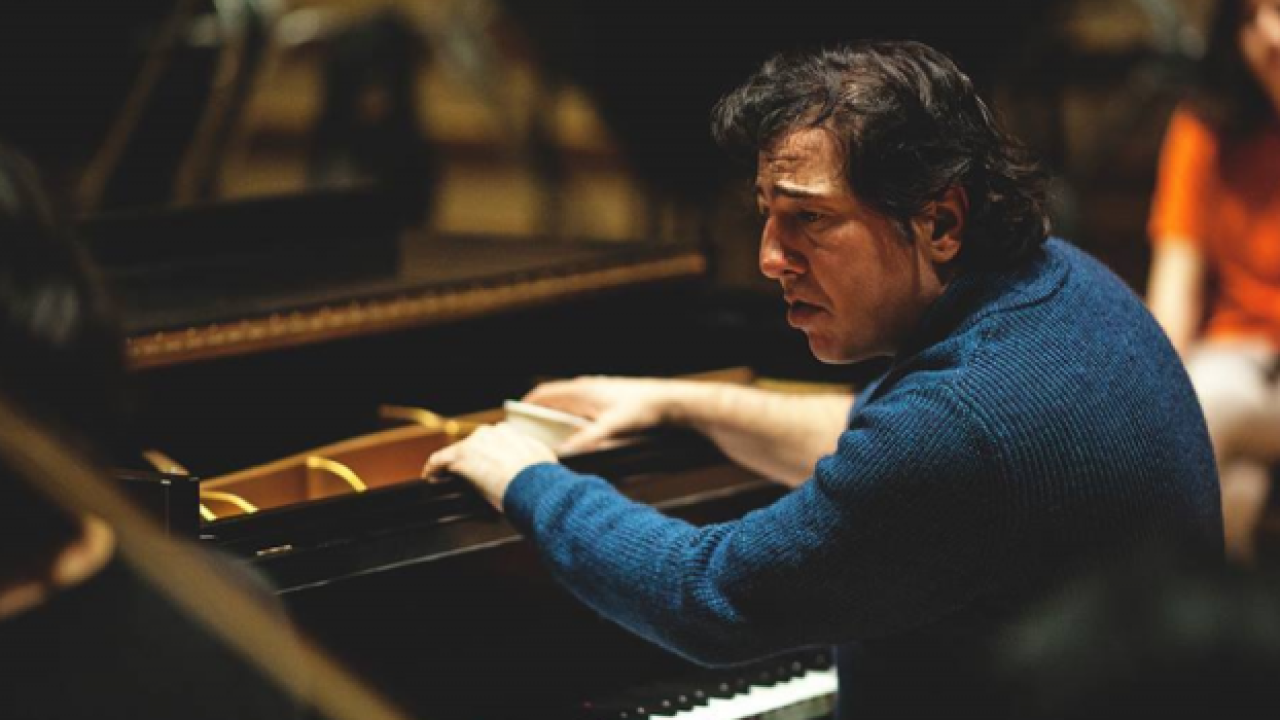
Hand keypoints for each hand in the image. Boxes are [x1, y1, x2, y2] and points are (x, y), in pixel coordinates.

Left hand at [421, 423, 557, 509]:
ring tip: (443, 479)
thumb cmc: (541, 479)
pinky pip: (438, 461)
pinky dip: (432, 469)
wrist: (534, 485)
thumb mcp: (542, 462)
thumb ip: (533, 459)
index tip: (485, 468)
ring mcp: (474, 443)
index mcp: (511, 433)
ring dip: (450, 465)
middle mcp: (491, 432)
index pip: (492, 442)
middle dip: (470, 460)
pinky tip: (430, 478)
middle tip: (468, 478)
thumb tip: (537, 468)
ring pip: (456, 453)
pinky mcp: (460, 456)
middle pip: (473, 446)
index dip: (486, 456)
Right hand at [523, 376, 681, 453]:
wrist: (669, 401)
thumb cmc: (641, 409)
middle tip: (528, 432)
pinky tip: (576, 434)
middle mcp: (587, 388)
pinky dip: (571, 419)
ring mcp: (597, 393)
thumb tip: (563, 451)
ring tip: (548, 436)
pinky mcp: (607, 400)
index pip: (544, 393)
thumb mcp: (612, 427)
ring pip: (567, 404)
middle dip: (539, 414)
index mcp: (582, 390)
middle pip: (554, 399)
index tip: (514, 418)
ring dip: (556, 417)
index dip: (527, 404)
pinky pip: (581, 409)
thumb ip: (587, 440)